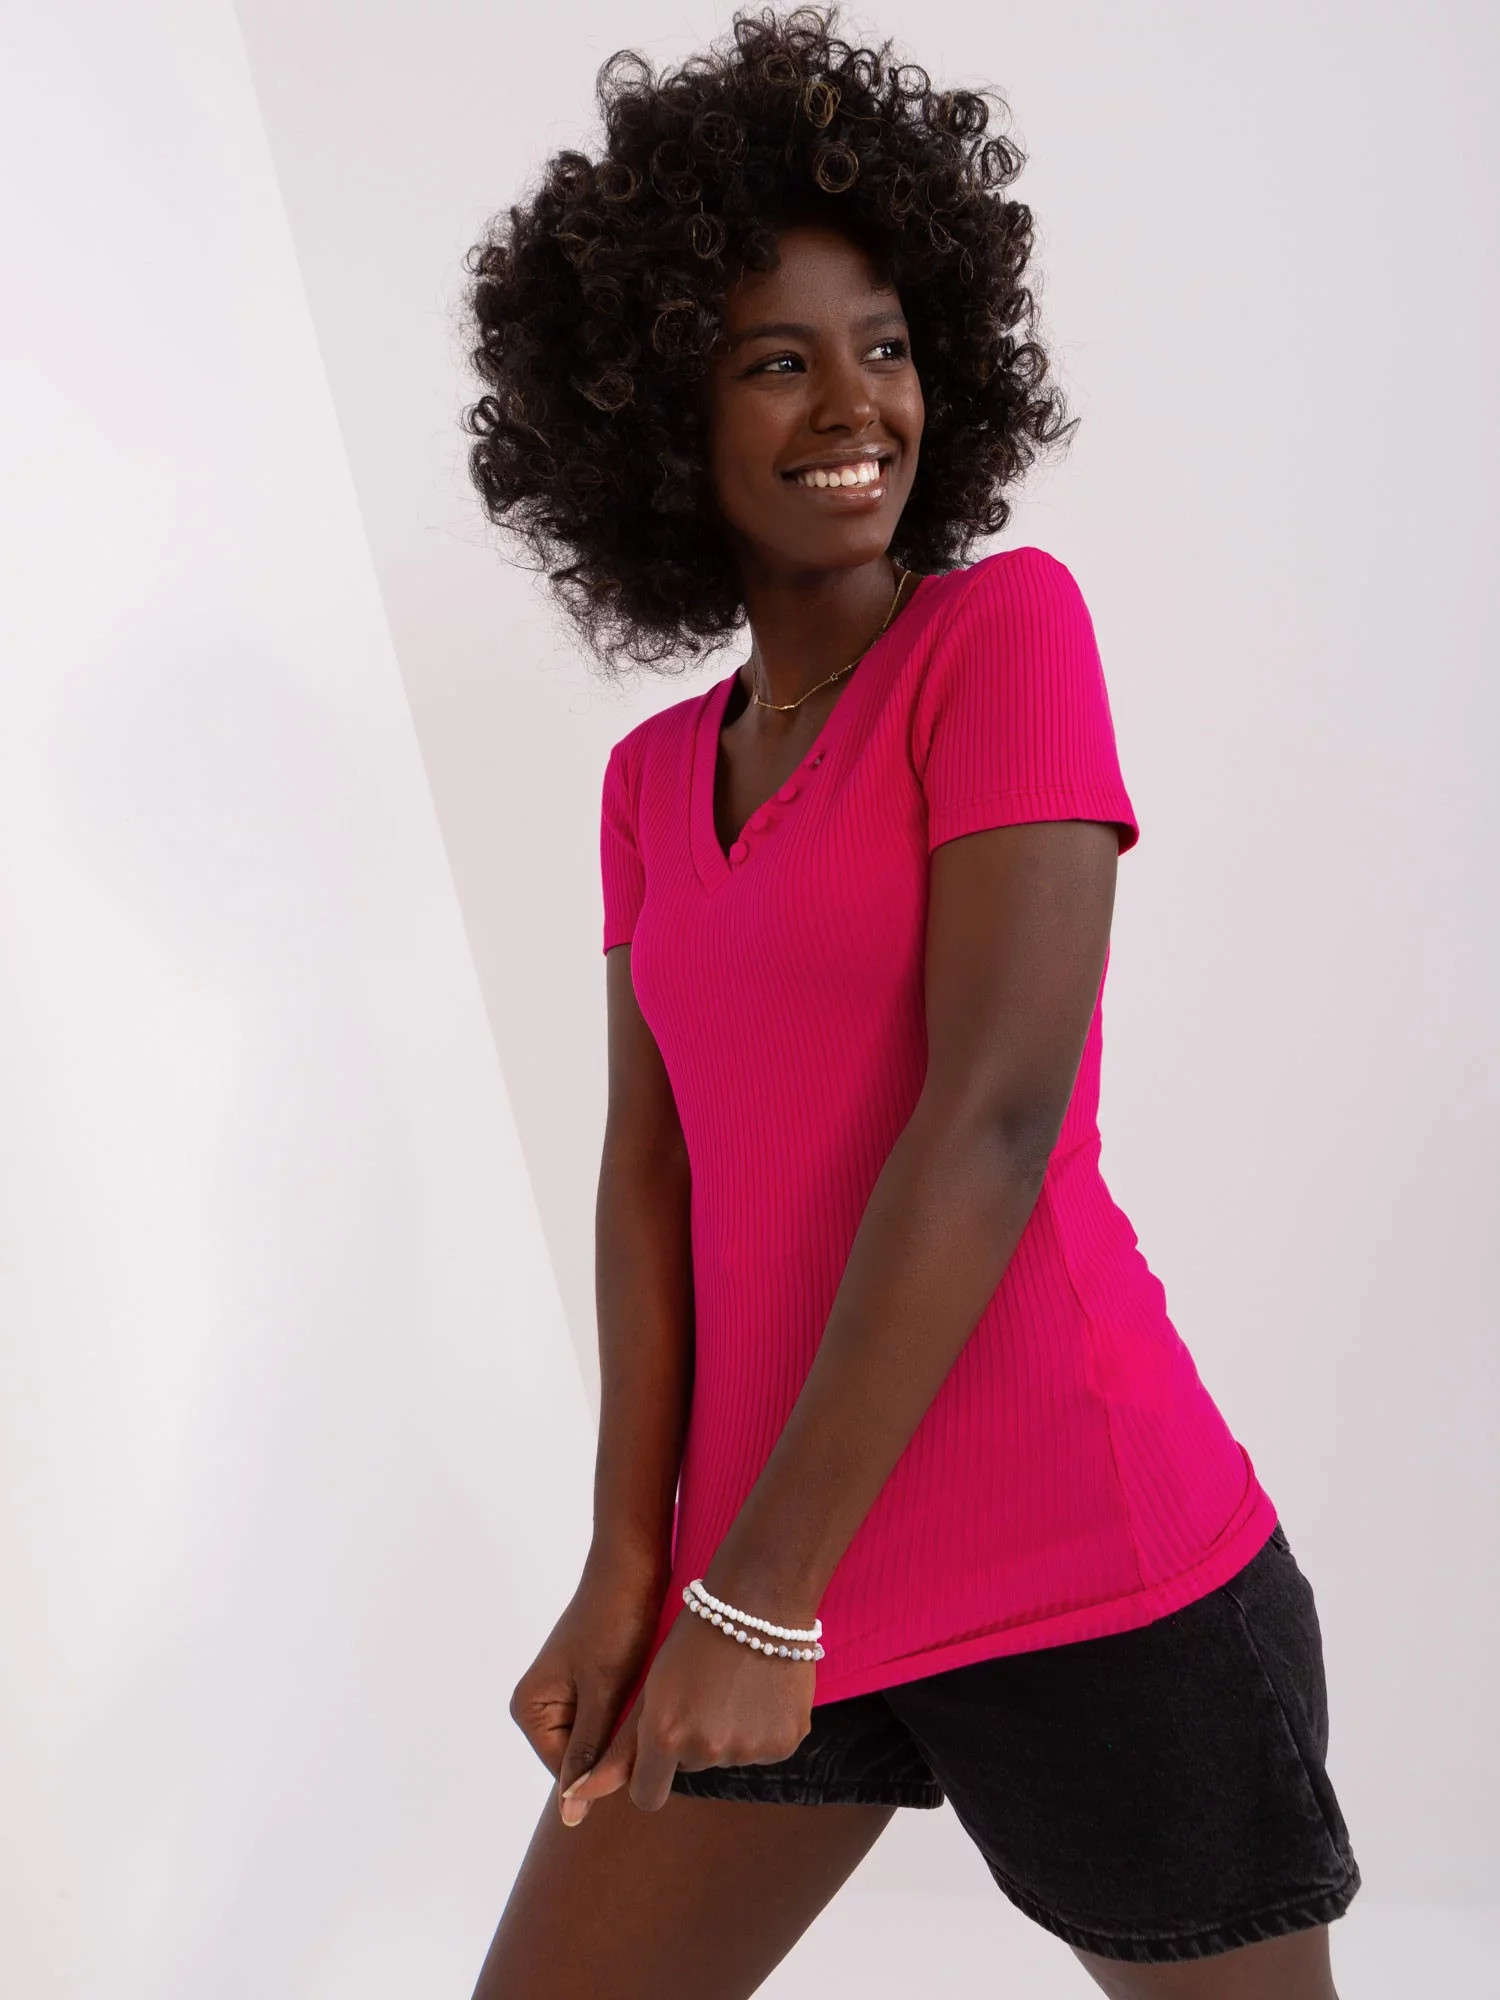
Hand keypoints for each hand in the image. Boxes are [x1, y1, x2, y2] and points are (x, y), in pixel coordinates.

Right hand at [509, 1542, 667, 1807]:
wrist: (633, 1564)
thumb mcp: (602, 1693)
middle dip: (615, 1746)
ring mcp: (563, 1694)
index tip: (640, 1737)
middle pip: (582, 1759)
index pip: (569, 1775)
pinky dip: (628, 1711)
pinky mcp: (587, 1683)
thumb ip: (585, 1754)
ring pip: (599, 1739)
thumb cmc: (615, 1623)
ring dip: (624, 1728)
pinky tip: (648, 1690)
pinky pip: (607, 1717)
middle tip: (646, 1711)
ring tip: (647, 1696)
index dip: (608, 1767)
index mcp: (529, 1710)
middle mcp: (538, 1705)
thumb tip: (569, 1817)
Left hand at [558, 1596, 813, 1817]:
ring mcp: (751, 1748)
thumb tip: (579, 1798)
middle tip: (699, 1691)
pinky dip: (761, 1728)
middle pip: (690, 1767)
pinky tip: (759, 1690)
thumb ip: (620, 1747)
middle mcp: (709, 1750)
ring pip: (728, 1756)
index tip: (656, 1746)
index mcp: (668, 1736)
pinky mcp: (786, 1741)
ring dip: (726, 1732)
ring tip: (731, 1684)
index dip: (648, 1773)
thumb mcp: (651, 1685)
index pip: (646, 1795)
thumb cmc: (693, 1635)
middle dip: (690, 1739)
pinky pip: (765, 1748)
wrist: (759, 1600)